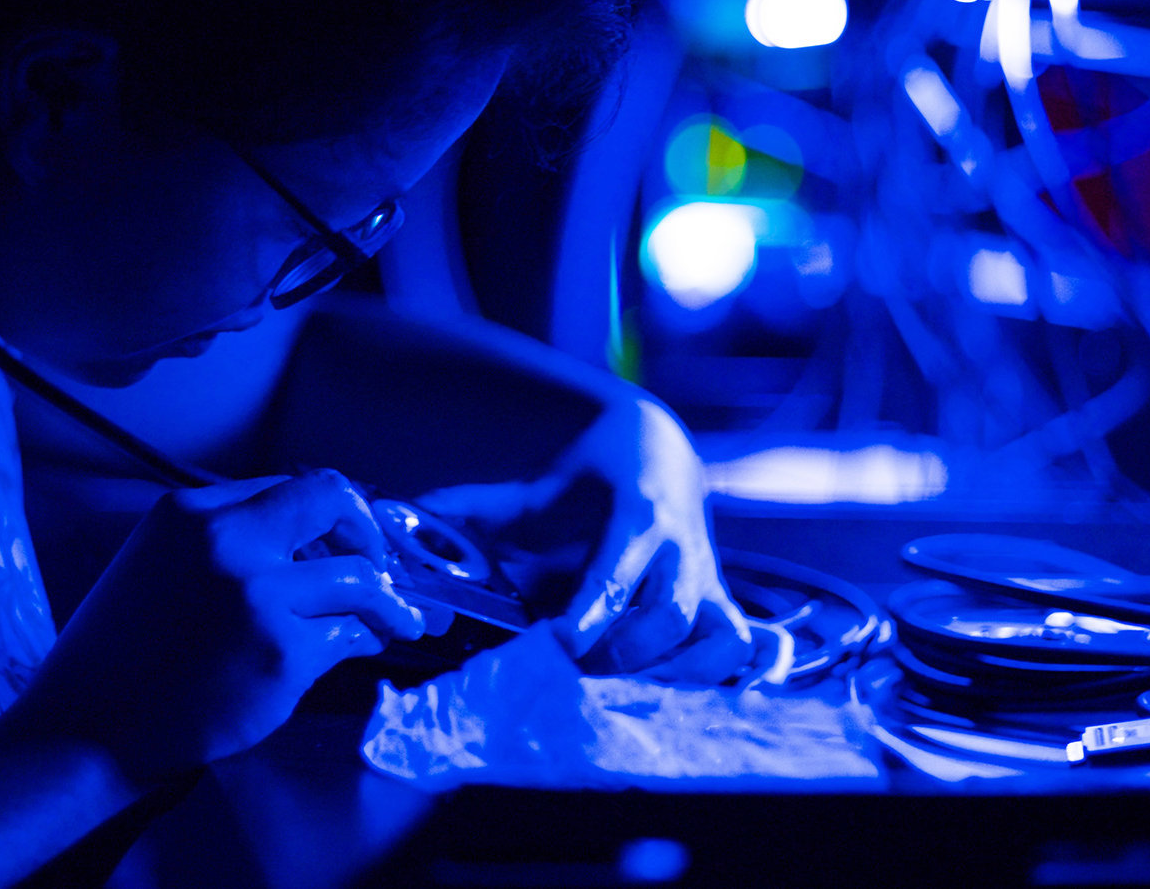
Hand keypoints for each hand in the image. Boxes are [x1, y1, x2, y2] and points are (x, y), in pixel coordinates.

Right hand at [6, 469, 424, 789]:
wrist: (88, 730)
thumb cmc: (120, 657)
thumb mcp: (158, 565)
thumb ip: (225, 541)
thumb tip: (307, 540)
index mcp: (190, 511)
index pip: (294, 487)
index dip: (333, 512)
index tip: (350, 537)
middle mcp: (228, 541)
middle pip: (335, 501)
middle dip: (370, 531)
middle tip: (382, 562)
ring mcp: (259, 597)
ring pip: (359, 578)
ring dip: (388, 601)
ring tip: (398, 620)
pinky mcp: (282, 654)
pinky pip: (348, 637)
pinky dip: (359, 643)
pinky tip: (360, 650)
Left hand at [421, 400, 751, 682]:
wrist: (664, 450)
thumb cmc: (594, 470)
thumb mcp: (541, 483)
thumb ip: (481, 507)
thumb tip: (411, 517)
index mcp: (637, 512)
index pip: (616, 571)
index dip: (587, 616)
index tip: (554, 645)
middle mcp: (681, 549)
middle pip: (667, 616)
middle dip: (622, 655)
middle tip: (573, 677)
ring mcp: (707, 579)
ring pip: (717, 637)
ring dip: (674, 676)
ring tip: (623, 699)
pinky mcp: (721, 603)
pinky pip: (739, 647)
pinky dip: (715, 677)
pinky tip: (675, 698)